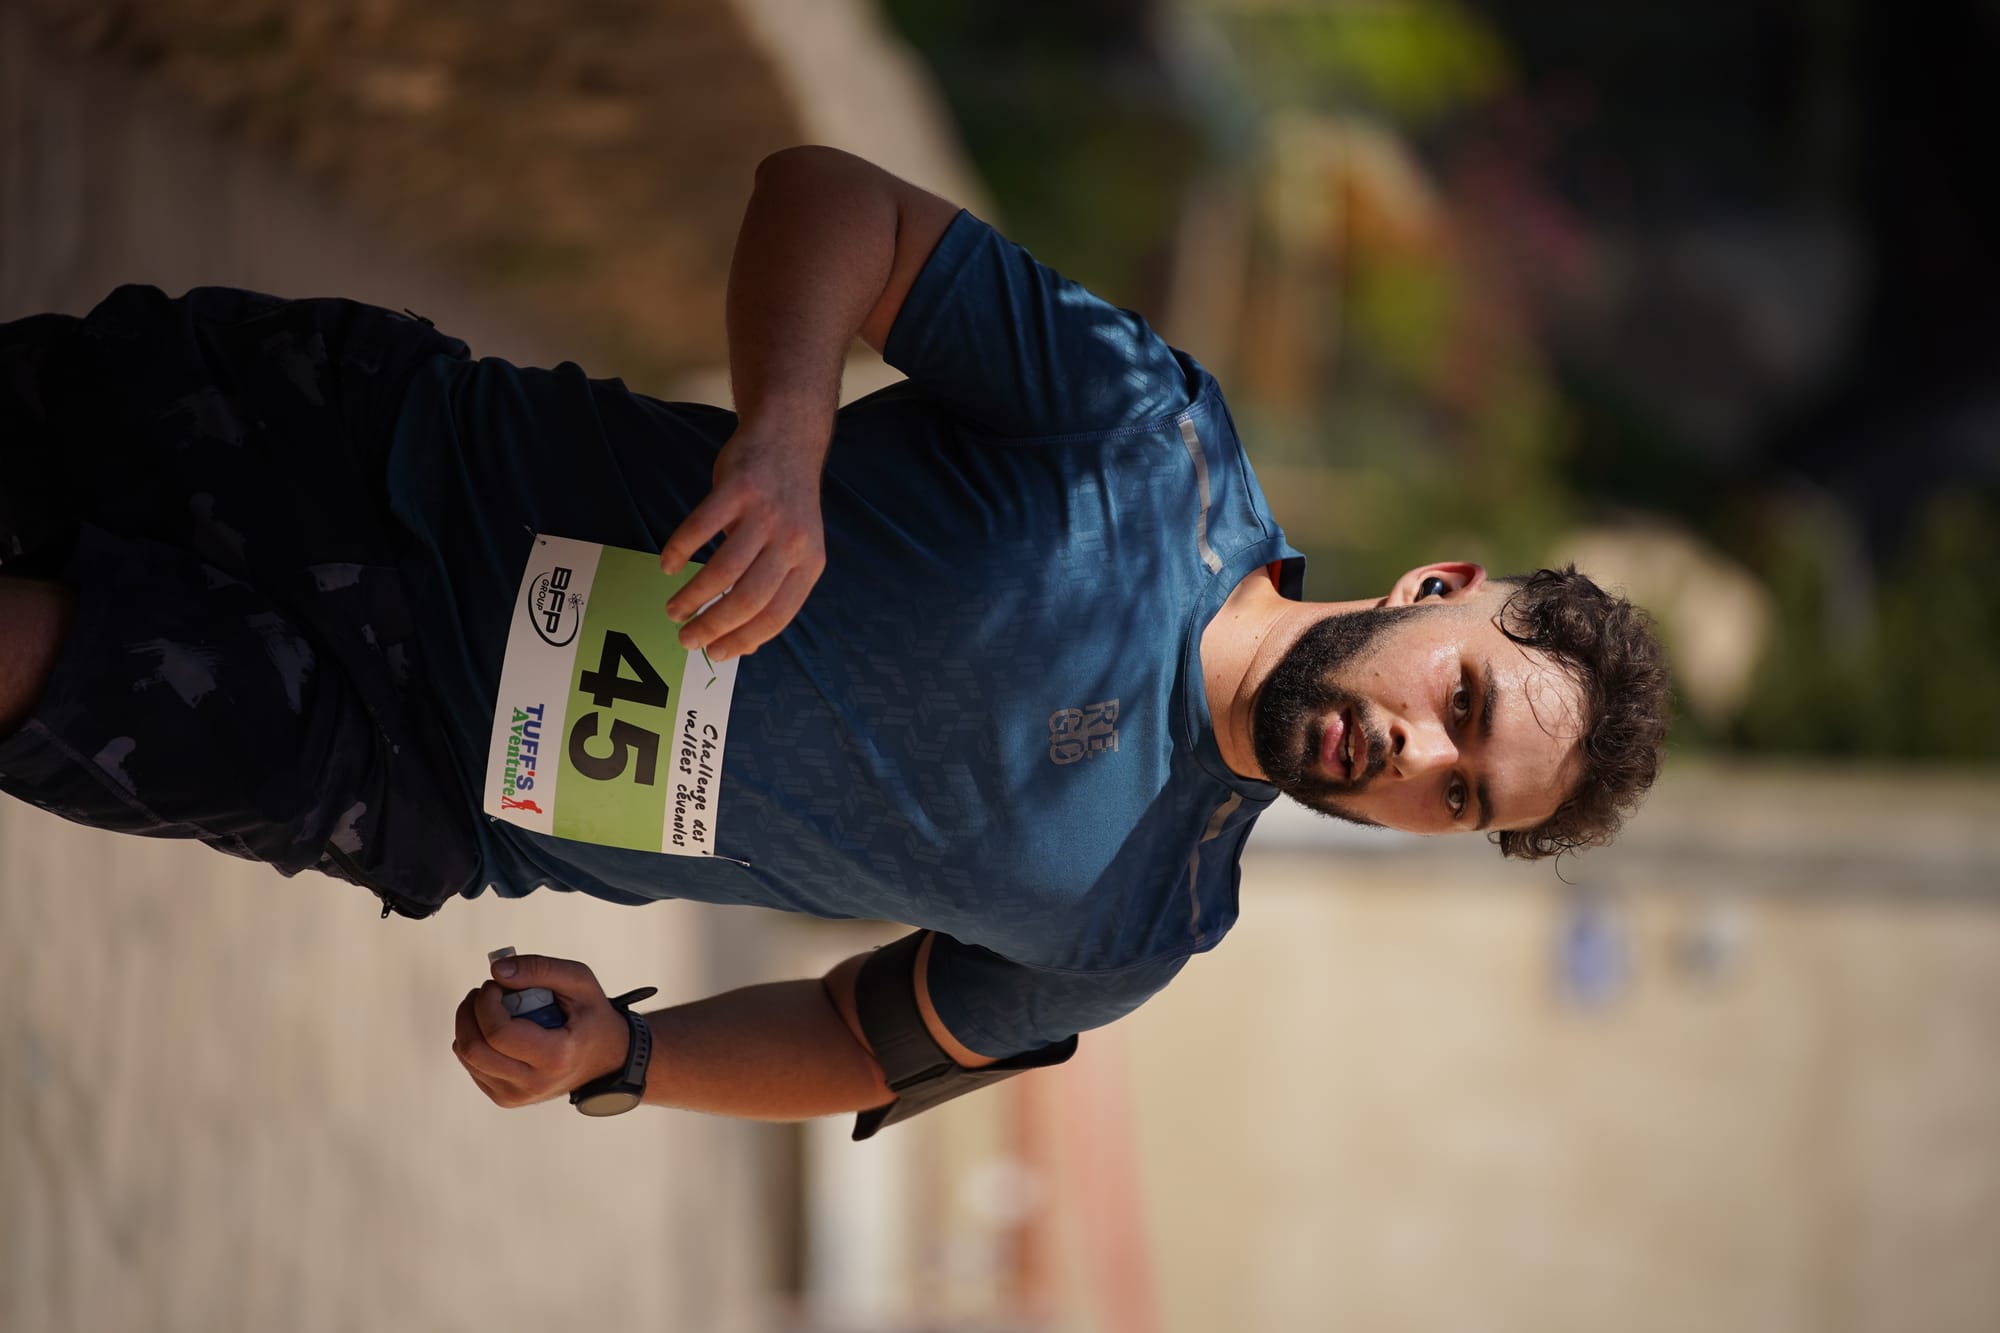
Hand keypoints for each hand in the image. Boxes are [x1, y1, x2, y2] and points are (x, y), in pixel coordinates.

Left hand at [452, 953, 630, 1108]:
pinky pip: (472, 1067)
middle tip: (484, 993)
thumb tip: (497, 970)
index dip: (485, 1003)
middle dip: (469, 1013)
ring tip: (489, 1008)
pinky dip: (475, 1042)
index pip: (498, 1033)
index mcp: (556, 1056)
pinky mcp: (505, 1098)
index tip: (494, 985)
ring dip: (468, 1026)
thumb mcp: (580, 982)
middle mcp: (534, 1083)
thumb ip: (540, 969)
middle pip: (474, 1049)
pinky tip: (494, 1029)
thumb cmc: (593, 1018)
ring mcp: (517, 1096)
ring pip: (467, 1059)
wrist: (607, 1059)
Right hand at [659, 423, 826, 659]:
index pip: (777, 616)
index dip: (743, 640)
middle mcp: (792, 542)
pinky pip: (700, 528)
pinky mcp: (738, 489)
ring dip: (692, 597)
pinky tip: (667, 565)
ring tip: (674, 609)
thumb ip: (774, 588)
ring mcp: (765, 514)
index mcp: (809, 564)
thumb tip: (747, 643)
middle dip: (712, 626)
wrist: (788, 440)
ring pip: (723, 571)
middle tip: (686, 639)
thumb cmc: (784, 504)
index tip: (715, 654)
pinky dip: (679, 551)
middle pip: (748, 600)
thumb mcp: (794, 549)